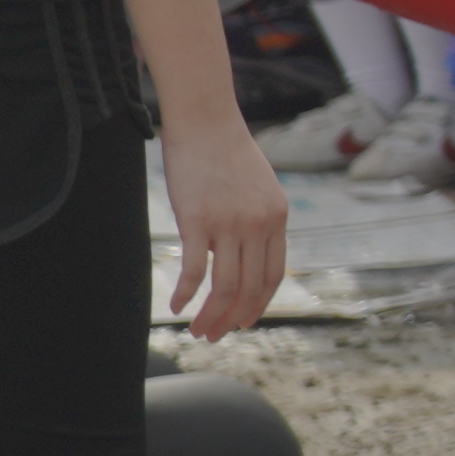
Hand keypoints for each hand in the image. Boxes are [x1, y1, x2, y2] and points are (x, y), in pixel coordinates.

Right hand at [154, 104, 289, 341]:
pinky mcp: (199, 220)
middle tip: (216, 336)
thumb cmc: (225, 151)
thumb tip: (248, 249)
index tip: (245, 321)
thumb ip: (259, 218)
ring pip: (225, 285)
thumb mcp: (258, 187)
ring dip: (212, 315)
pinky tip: (177, 306)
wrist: (206, 119)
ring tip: (198, 331)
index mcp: (277, 218)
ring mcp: (230, 224)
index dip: (259, 303)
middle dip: (233, 318)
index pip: (273, 274)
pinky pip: (196, 270)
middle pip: (250, 287)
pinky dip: (187, 293)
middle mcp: (259, 224)